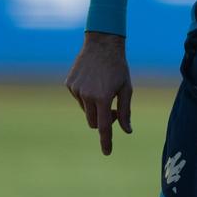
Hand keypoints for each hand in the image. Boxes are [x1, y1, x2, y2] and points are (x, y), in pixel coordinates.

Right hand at [66, 31, 132, 154]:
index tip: (107, 153)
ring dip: (94, 107)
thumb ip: (125, 111)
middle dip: (103, 120)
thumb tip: (127, 131)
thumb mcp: (126, 89)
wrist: (101, 44)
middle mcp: (87, 96)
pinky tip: (92, 82)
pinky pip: (78, 98)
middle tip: (113, 109)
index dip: (106, 141)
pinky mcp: (69, 84)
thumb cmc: (118, 67)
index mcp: (103, 98)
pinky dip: (86, 96)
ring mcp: (76, 90)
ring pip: (86, 110)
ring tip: (103, 89)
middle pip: (94, 122)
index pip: (104, 126)